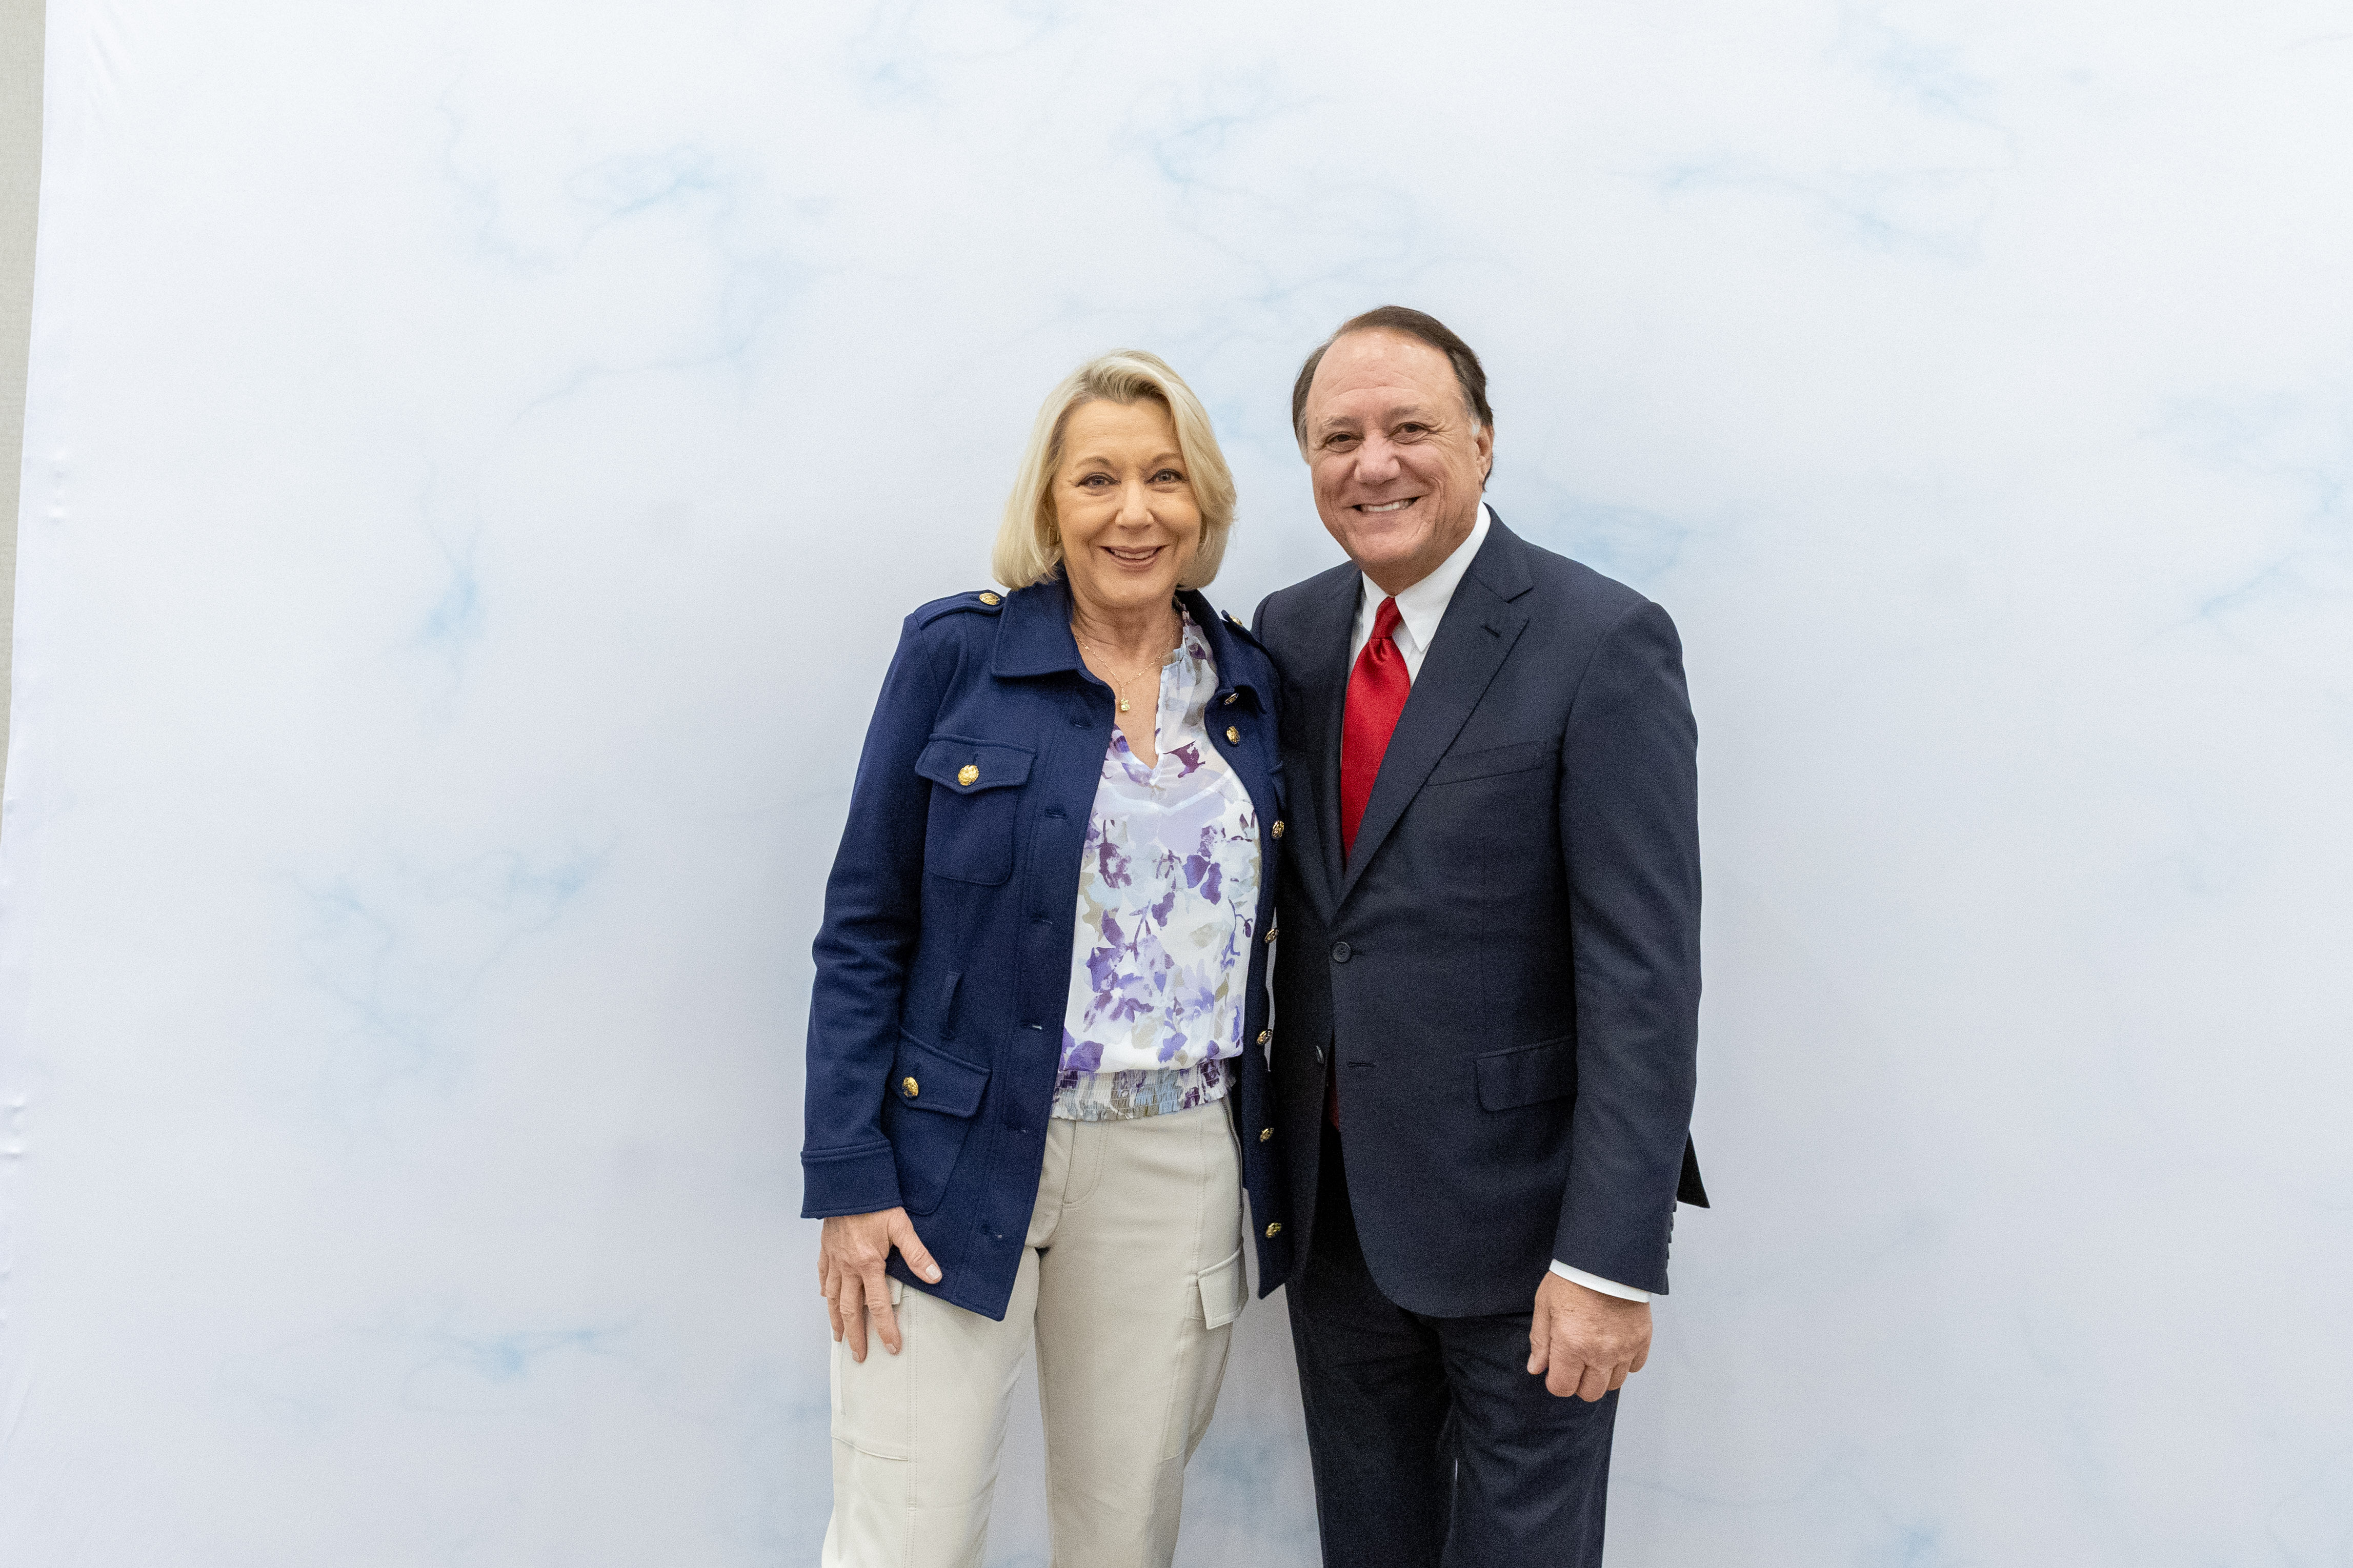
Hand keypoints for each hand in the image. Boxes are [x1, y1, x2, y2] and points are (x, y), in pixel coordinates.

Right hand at [818, 1207, 941, 1361]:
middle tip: (859, 1356)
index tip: (892, 1347)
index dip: (886, 1329)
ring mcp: (834, 1259)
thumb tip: (935, 1277)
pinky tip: (827, 1299)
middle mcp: (848, 1267)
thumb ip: (918, 1254)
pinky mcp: (826, 1249)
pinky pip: (824, 1275)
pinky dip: (826, 1290)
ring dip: (836, 1321)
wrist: (847, 1182)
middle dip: (856, 1336)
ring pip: (833, 1298)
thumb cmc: (875, 1202)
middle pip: (851, 1310)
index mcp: (868, 1264)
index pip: (879, 1306)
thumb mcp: (901, 1226)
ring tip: (838, 1338)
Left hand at [1527, 1271, 1651, 1400]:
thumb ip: (1541, 1341)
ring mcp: (1624, 1349)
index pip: (1562, 1387)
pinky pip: (1634, 1367)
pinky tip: (1614, 1347)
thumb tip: (1536, 1368)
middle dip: (1578, 1383)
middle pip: (1590, 1393)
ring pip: (1614, 1384)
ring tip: (1595, 1354)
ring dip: (1602, 1375)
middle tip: (1575, 1363)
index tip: (1555, 1369)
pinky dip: (1624, 1363)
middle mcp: (1600, 1353)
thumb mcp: (1545, 1305)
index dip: (1555, 1381)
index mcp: (1571, 1345)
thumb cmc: (1573, 1278)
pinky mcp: (1642, 1340)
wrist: (1608, 1258)